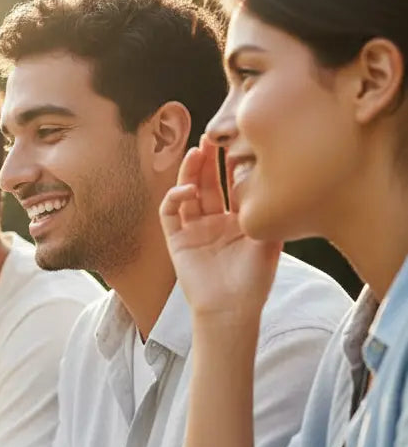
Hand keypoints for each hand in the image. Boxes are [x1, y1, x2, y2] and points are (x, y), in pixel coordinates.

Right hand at [159, 137, 280, 322]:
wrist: (232, 309)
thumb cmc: (254, 280)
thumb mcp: (270, 240)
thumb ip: (267, 211)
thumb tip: (276, 178)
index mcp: (237, 221)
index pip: (231, 185)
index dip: (231, 165)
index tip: (237, 143)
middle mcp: (214, 222)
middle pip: (208, 183)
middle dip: (208, 161)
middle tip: (211, 137)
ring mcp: (193, 230)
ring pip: (187, 193)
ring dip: (190, 172)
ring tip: (196, 152)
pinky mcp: (176, 240)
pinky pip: (170, 213)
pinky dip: (174, 198)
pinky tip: (186, 189)